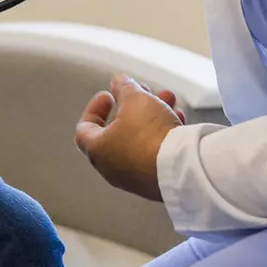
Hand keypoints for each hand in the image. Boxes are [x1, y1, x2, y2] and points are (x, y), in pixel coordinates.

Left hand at [72, 75, 184, 202]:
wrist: (182, 169)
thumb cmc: (149, 133)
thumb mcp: (134, 98)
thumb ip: (124, 87)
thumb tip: (118, 83)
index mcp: (98, 150)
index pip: (84, 128)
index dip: (95, 108)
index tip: (109, 95)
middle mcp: (112, 168)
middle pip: (118, 131)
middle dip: (133, 106)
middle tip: (143, 92)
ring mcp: (135, 178)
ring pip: (140, 140)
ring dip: (152, 116)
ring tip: (168, 99)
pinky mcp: (156, 183)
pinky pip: (156, 155)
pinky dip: (163, 135)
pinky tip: (178, 118)